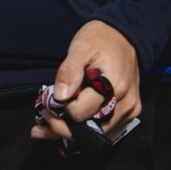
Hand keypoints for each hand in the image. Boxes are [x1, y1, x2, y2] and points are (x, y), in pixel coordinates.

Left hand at [31, 20, 140, 142]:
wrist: (125, 34)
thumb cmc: (100, 38)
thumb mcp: (81, 46)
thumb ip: (70, 70)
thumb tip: (60, 97)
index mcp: (114, 86)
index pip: (80, 113)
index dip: (61, 110)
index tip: (46, 102)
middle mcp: (125, 104)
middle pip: (89, 131)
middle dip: (62, 128)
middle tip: (40, 122)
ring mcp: (130, 111)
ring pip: (98, 135)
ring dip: (72, 133)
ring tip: (47, 128)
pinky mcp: (130, 113)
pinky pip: (107, 130)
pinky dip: (87, 131)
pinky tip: (69, 126)